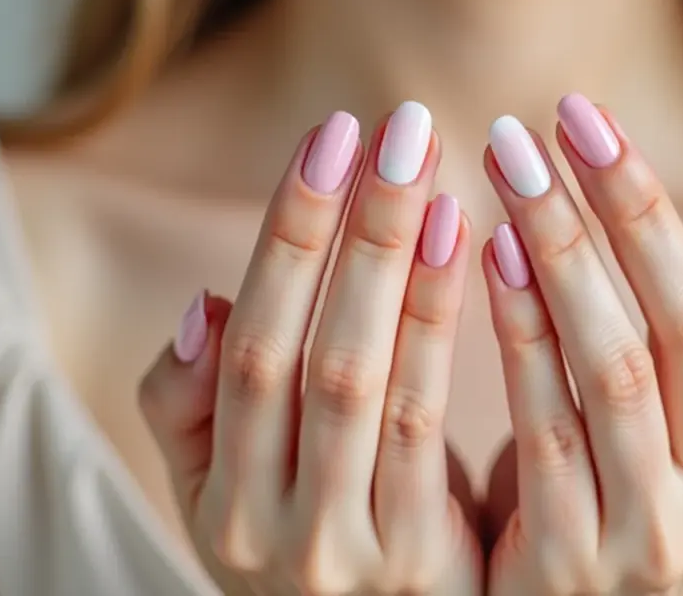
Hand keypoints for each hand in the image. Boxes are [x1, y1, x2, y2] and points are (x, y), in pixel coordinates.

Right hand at [138, 103, 481, 594]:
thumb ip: (197, 413)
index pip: (249, 348)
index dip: (290, 239)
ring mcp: (356, 555)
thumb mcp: (230, 499)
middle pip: (318, 359)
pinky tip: (485, 263)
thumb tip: (206, 305)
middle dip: (359, 235)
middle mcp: (279, 530)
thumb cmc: (309, 552)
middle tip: (398, 131)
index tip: (331, 140)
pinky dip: (460, 344)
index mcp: (224, 502)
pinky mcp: (432, 569)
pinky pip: (445, 439)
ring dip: (412, 282)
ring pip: (383, 394)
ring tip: (442, 188)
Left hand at [480, 95, 682, 594]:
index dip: (649, 213)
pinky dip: (519, 342)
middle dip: (600, 220)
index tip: (590, 122)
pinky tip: (484, 263)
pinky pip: (539, 433)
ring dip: (557, 267)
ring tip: (509, 180)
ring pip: (605, 376)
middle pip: (661, 334)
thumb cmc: (633, 526)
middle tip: (538, 128)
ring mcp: (635, 537)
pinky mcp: (561, 564)